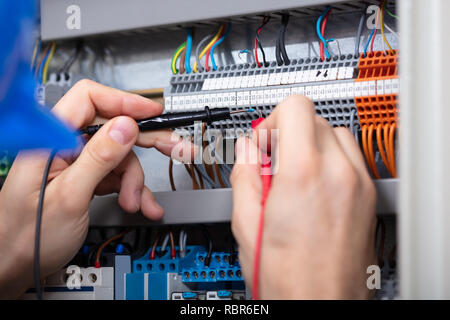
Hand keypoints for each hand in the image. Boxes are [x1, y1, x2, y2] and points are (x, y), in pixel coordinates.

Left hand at [0, 80, 193, 297]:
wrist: (17, 267)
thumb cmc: (27, 236)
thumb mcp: (68, 197)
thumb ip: (98, 158)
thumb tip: (125, 126)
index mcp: (52, 141)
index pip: (89, 100)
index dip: (124, 102)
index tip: (152, 114)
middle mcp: (66, 147)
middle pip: (113, 128)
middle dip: (146, 141)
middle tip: (174, 149)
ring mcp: (78, 163)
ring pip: (121, 157)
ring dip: (135, 180)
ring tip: (136, 202)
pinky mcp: (87, 179)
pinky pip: (118, 176)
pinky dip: (132, 190)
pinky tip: (140, 205)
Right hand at [230, 95, 376, 298]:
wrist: (323, 305)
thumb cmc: (289, 279)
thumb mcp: (245, 224)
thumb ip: (244, 175)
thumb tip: (246, 150)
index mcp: (303, 174)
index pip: (296, 108)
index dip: (272, 121)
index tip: (264, 144)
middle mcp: (338, 173)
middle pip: (314, 119)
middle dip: (288, 135)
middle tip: (272, 165)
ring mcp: (358, 185)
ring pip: (335, 135)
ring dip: (310, 146)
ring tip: (291, 177)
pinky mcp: (368, 198)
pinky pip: (350, 158)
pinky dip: (330, 161)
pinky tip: (311, 189)